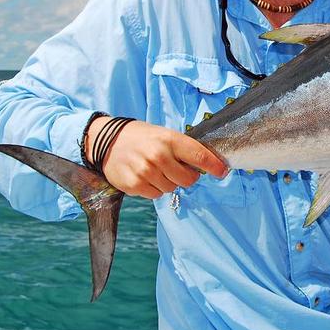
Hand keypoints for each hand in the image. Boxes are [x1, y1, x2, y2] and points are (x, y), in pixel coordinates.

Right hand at [86, 118, 227, 198]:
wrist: (106, 141)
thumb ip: (183, 149)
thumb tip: (207, 165)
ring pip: (171, 189)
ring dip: (168, 182)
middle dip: (187, 177)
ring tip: (156, 170)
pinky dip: (154, 188)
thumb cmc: (142, 137)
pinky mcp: (135, 185)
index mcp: (170, 140)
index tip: (223, 172)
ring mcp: (146, 171)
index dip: (215, 167)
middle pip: (189, 180)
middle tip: (177, 169)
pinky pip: (156, 195)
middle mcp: (159, 156)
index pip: (200, 157)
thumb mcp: (164, 135)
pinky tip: (145, 176)